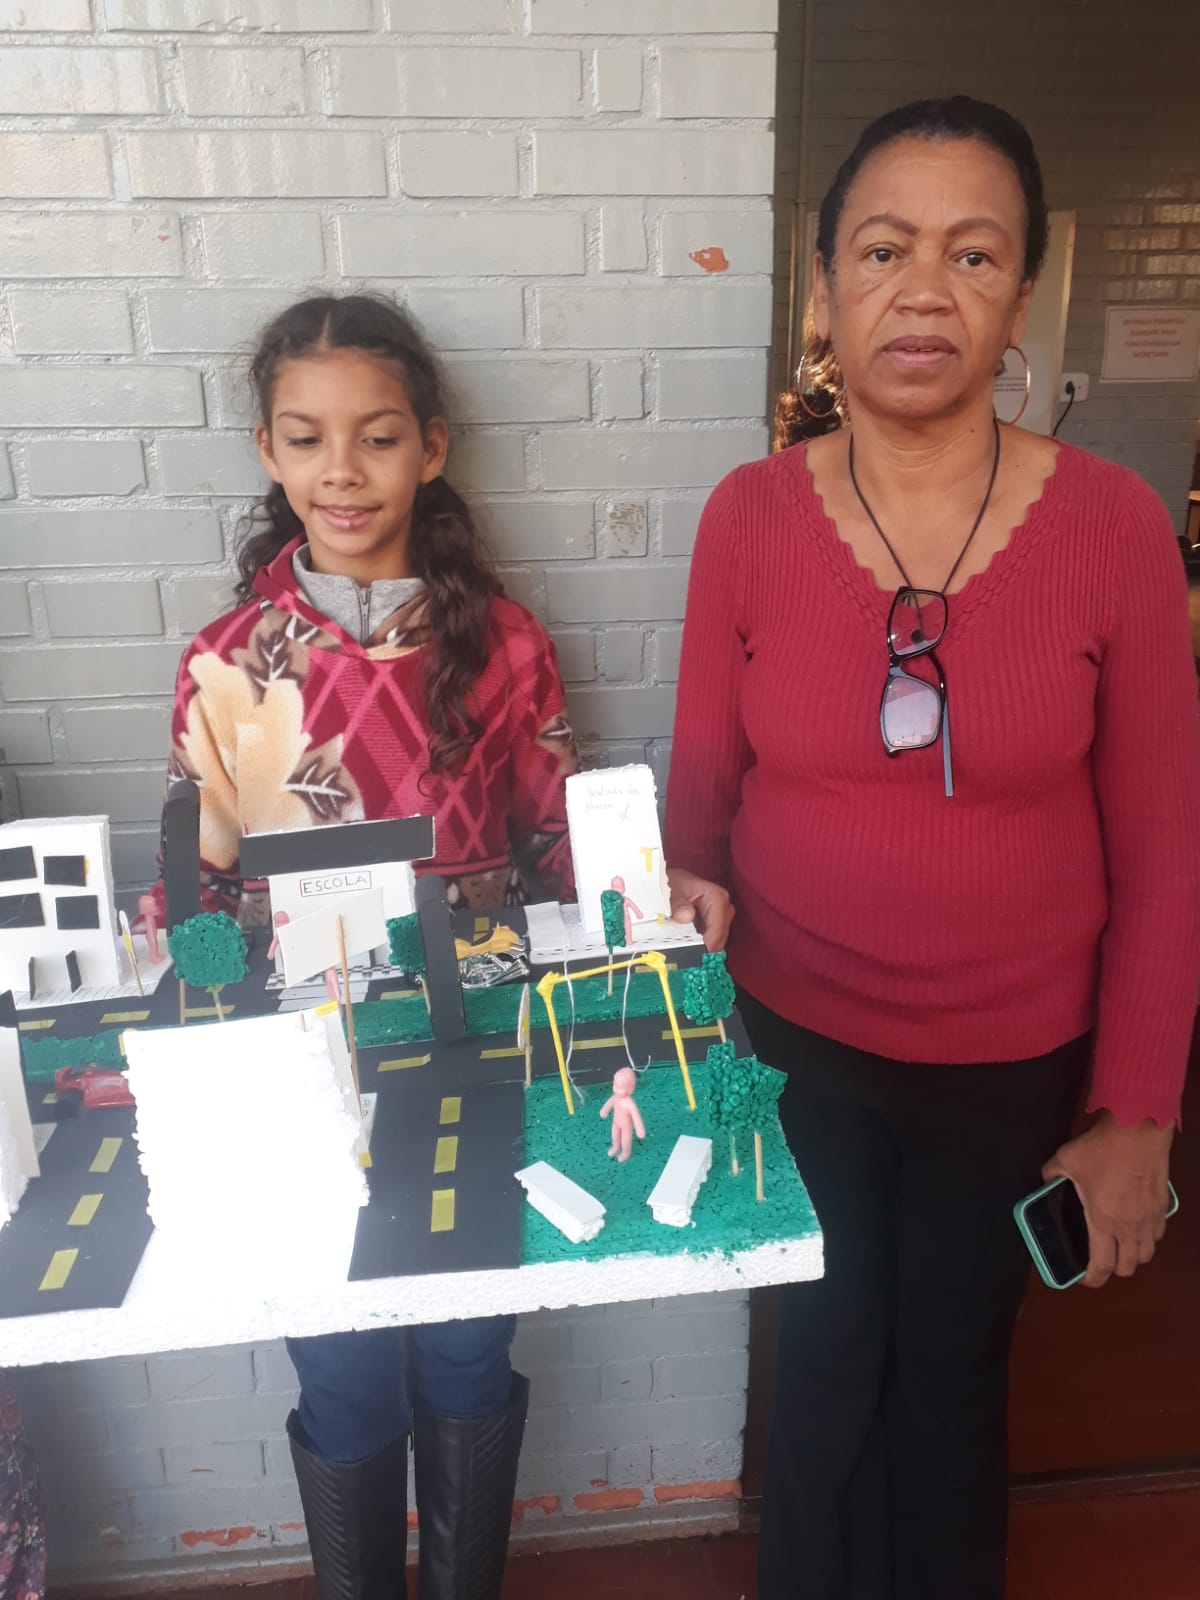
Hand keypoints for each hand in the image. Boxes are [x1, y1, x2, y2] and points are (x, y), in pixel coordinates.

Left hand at [667, 867, 733, 951]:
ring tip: (683, 948)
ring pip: (717, 943)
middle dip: (702, 949)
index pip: (717, 931)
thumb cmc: (675, 883)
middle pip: (719, 940)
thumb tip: (685, 916)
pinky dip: (700, 945)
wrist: (674, 881)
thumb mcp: (672, 890)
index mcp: (717, 898)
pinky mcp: (717, 925)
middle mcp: (724, 908)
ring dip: (700, 948)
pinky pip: (712, 941)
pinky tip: (688, 944)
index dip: (705, 946)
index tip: (691, 955)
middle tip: (683, 954)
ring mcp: (722, 918)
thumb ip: (678, 904)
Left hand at [1042, 1112, 1173, 1288]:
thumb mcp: (1065, 1159)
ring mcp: (1150, 1218)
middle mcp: (1130, 1227)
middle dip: (1113, 1270)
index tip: (1083, 1278)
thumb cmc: (1101, 1147)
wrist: (1138, 1128)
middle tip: (1101, 1260)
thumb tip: (1045, 1182)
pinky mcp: (1163, 1205)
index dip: (1092, 1279)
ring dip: (1133, 1256)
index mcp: (1103, 1222)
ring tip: (1120, 1246)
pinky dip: (1148, 1237)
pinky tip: (1138, 1225)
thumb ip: (1051, 1176)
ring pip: (1147, 1253)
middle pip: (1128, 1267)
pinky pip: (1158, 1233)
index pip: (1102, 1266)